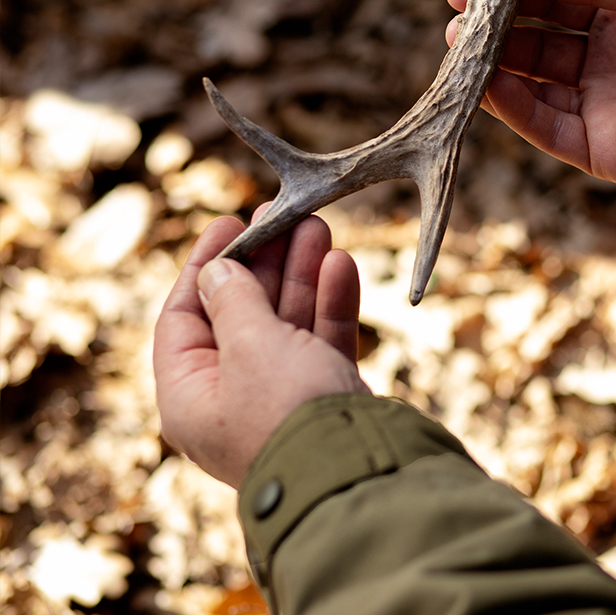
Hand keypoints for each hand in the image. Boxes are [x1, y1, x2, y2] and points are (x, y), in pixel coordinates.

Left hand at [154, 207, 369, 488]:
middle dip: (264, 260)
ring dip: (302, 272)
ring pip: (286, 320)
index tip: (228, 221)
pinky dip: (330, 303)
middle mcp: (231, 394)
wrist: (359, 474)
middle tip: (280, 214)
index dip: (205, 263)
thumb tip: (216, 272)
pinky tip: (341, 265)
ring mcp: (280, 394)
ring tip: (318, 225)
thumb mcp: (250, 346)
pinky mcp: (323, 393)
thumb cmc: (289, 412)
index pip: (184, 316)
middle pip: (241, 311)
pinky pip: (320, 339)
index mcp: (190, 394)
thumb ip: (234, 300)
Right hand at [446, 0, 615, 208]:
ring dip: (494, 67)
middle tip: (456, 18)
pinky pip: (543, 124)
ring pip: (532, 84)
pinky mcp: (594, 147)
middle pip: (537, 42)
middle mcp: (605, 62)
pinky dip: (513, 106)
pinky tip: (487, 84)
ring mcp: (597, 105)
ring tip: (459, 48)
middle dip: (495, 30)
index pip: (556, 1)